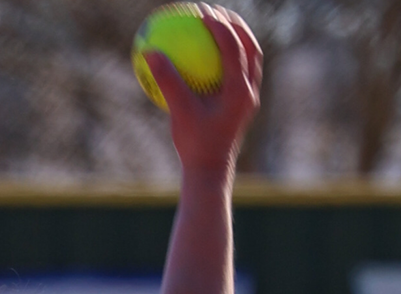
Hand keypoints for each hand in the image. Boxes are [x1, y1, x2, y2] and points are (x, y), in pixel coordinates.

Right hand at [142, 5, 262, 178]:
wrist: (210, 171)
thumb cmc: (194, 144)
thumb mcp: (178, 111)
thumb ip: (167, 80)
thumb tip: (149, 51)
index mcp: (240, 91)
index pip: (234, 48)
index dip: (219, 26)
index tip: (202, 13)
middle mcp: (250, 91)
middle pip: (250, 47)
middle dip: (235, 25)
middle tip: (215, 12)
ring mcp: (248, 98)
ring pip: (249, 59)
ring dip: (236, 39)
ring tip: (217, 26)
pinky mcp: (241, 104)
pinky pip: (237, 73)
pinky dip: (227, 58)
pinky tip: (206, 54)